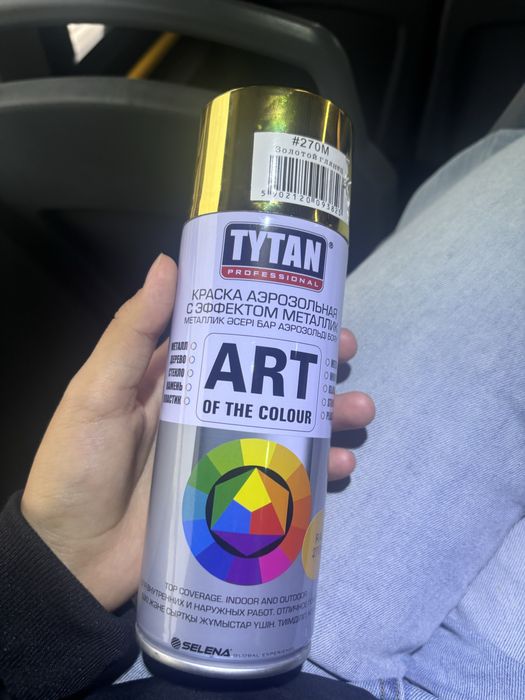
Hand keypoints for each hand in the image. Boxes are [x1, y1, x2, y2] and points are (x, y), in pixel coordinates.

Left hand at [21, 255, 374, 610]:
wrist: (73, 560)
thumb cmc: (79, 467)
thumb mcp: (96, 394)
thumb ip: (130, 334)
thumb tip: (168, 263)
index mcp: (175, 379)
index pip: (230, 337)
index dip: (269, 319)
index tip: (307, 304)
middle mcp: (207, 410)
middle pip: (270, 380)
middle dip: (312, 364)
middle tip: (347, 352)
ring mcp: (226, 455)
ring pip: (287, 424)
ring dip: (326, 414)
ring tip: (358, 410)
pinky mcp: (237, 497)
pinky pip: (286, 477)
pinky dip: (316, 469)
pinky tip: (339, 465)